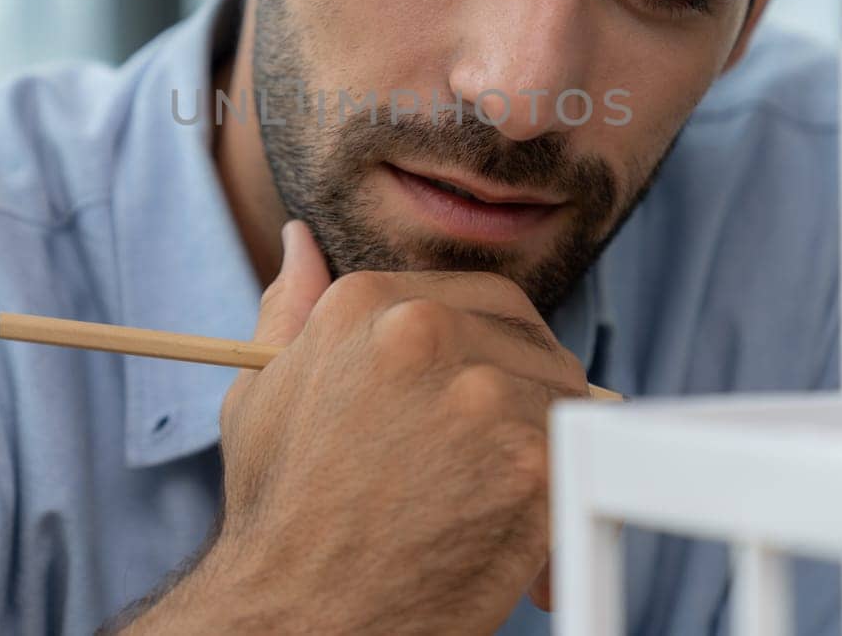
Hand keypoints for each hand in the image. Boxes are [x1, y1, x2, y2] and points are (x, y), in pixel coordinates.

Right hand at [204, 219, 587, 632]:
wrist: (295, 616)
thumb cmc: (277, 514)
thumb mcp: (264, 392)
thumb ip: (293, 309)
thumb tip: (301, 243)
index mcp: (367, 301)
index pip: (482, 298)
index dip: (494, 357)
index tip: (485, 407)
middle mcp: (425, 328)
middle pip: (532, 341)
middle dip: (527, 399)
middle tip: (500, 463)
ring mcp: (483, 391)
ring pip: (562, 399)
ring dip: (544, 454)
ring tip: (500, 511)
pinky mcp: (529, 458)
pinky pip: (576, 463)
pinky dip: (558, 514)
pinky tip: (522, 559)